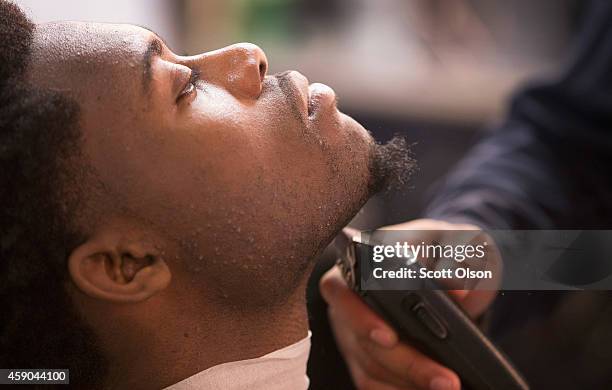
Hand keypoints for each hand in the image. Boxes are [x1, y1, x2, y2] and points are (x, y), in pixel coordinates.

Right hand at [319, 219, 499, 389]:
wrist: (449, 263)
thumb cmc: (447, 248)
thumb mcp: (460, 240)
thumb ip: (460, 257)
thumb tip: (457, 292)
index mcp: (361, 261)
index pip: (343, 289)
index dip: (361, 317)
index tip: (390, 337)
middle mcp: (348, 297)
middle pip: (362, 339)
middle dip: (406, 363)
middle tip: (446, 380)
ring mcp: (352, 329)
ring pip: (368, 367)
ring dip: (408, 383)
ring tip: (448, 386)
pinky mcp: (363, 354)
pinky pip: (373, 383)